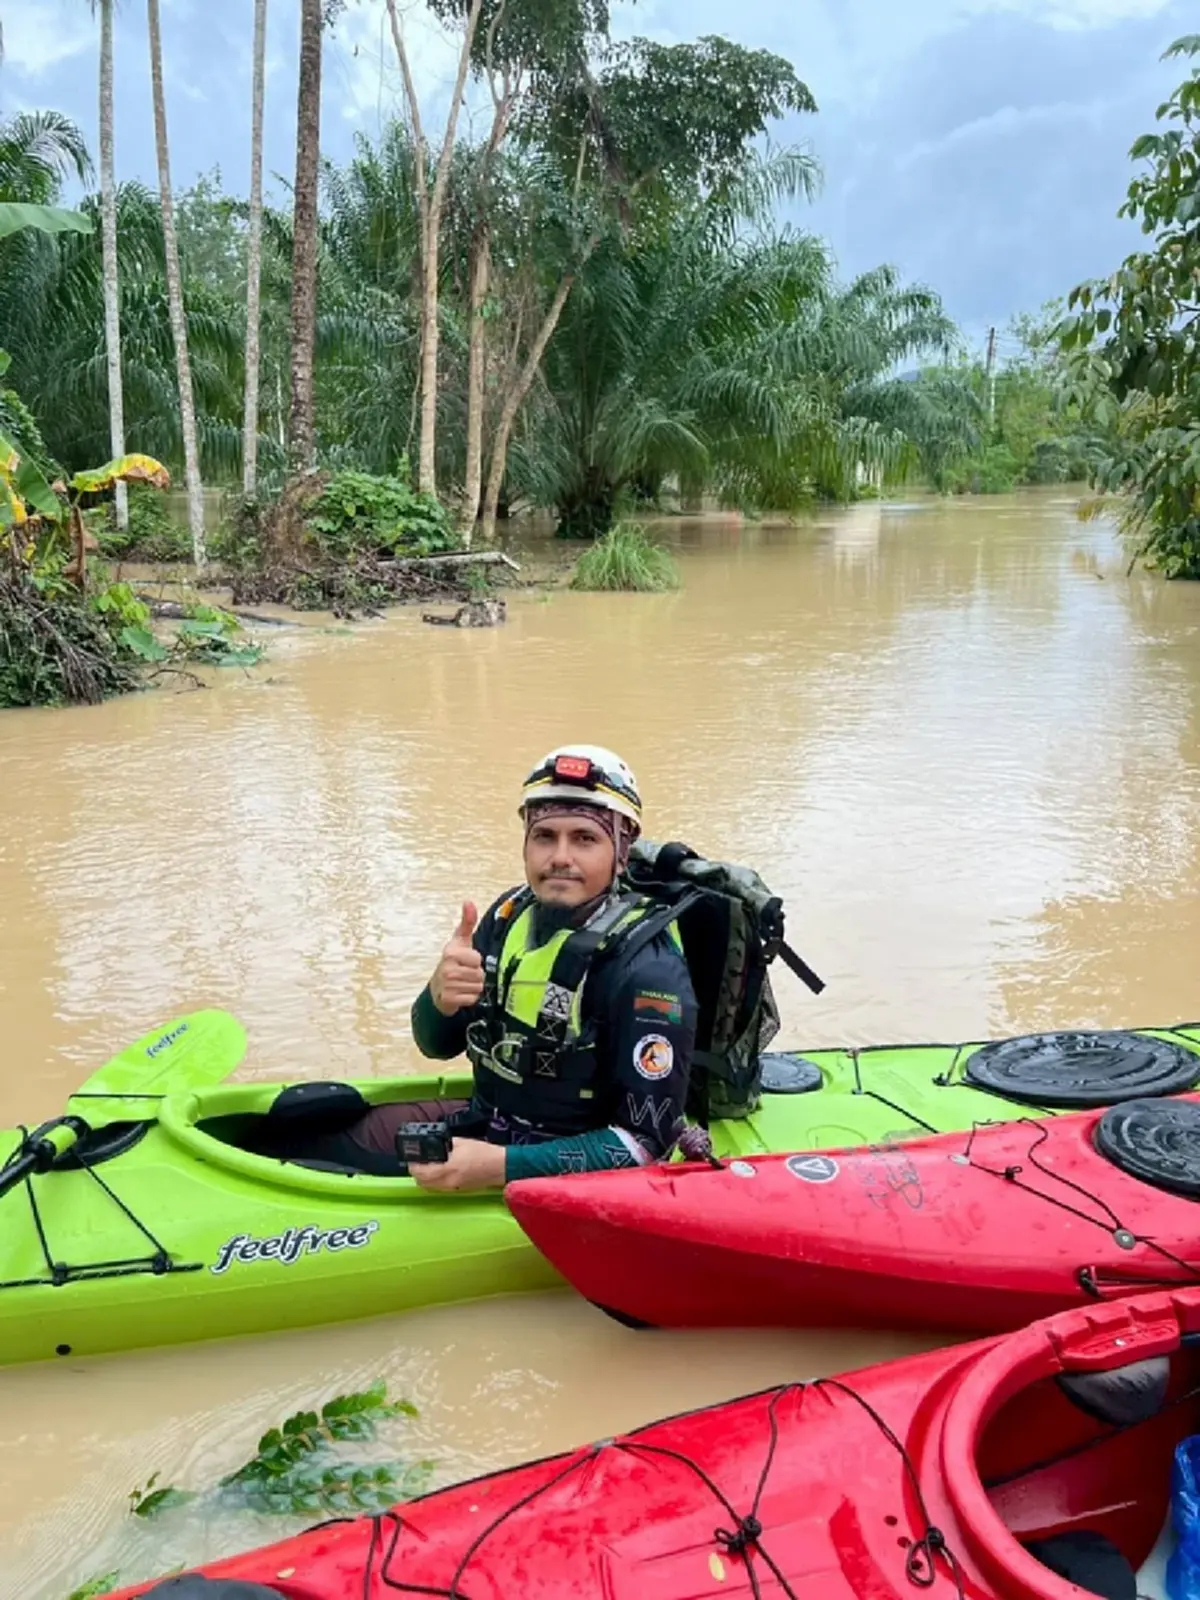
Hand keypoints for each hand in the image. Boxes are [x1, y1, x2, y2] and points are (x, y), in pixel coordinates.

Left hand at [409, 1138, 506, 1191]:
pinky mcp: (457, 1191)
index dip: (413, 1165)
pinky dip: (433, 1182)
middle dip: (416, 1172)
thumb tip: (432, 1145)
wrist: (499, 1166)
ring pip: (429, 1187)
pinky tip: (437, 1173)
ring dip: (424, 1179)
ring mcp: (452, 1188)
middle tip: (417, 1162)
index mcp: (447, 1168)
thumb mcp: (460, 1142)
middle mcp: (447, 1181)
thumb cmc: (482, 1152)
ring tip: (426, 1167)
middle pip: (422, 1182)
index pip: (421, 1172)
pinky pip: (438, 1189)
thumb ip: (444, 1145)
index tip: (412, 1158)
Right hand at [430, 901, 483, 1016]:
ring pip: (477, 987)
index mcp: (450, 952)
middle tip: (465, 973)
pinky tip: (461, 993)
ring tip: (463, 983)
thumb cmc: (452, 962)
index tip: (466, 961)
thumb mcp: (460, 941)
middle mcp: (447, 968)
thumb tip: (469, 902)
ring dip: (473, 987)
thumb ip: (467, 922)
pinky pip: (472, 998)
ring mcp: (447, 984)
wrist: (437, 989)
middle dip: (476, 976)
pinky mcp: (449, 999)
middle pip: (479, 974)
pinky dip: (469, 998)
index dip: (475, 961)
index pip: (478, 959)